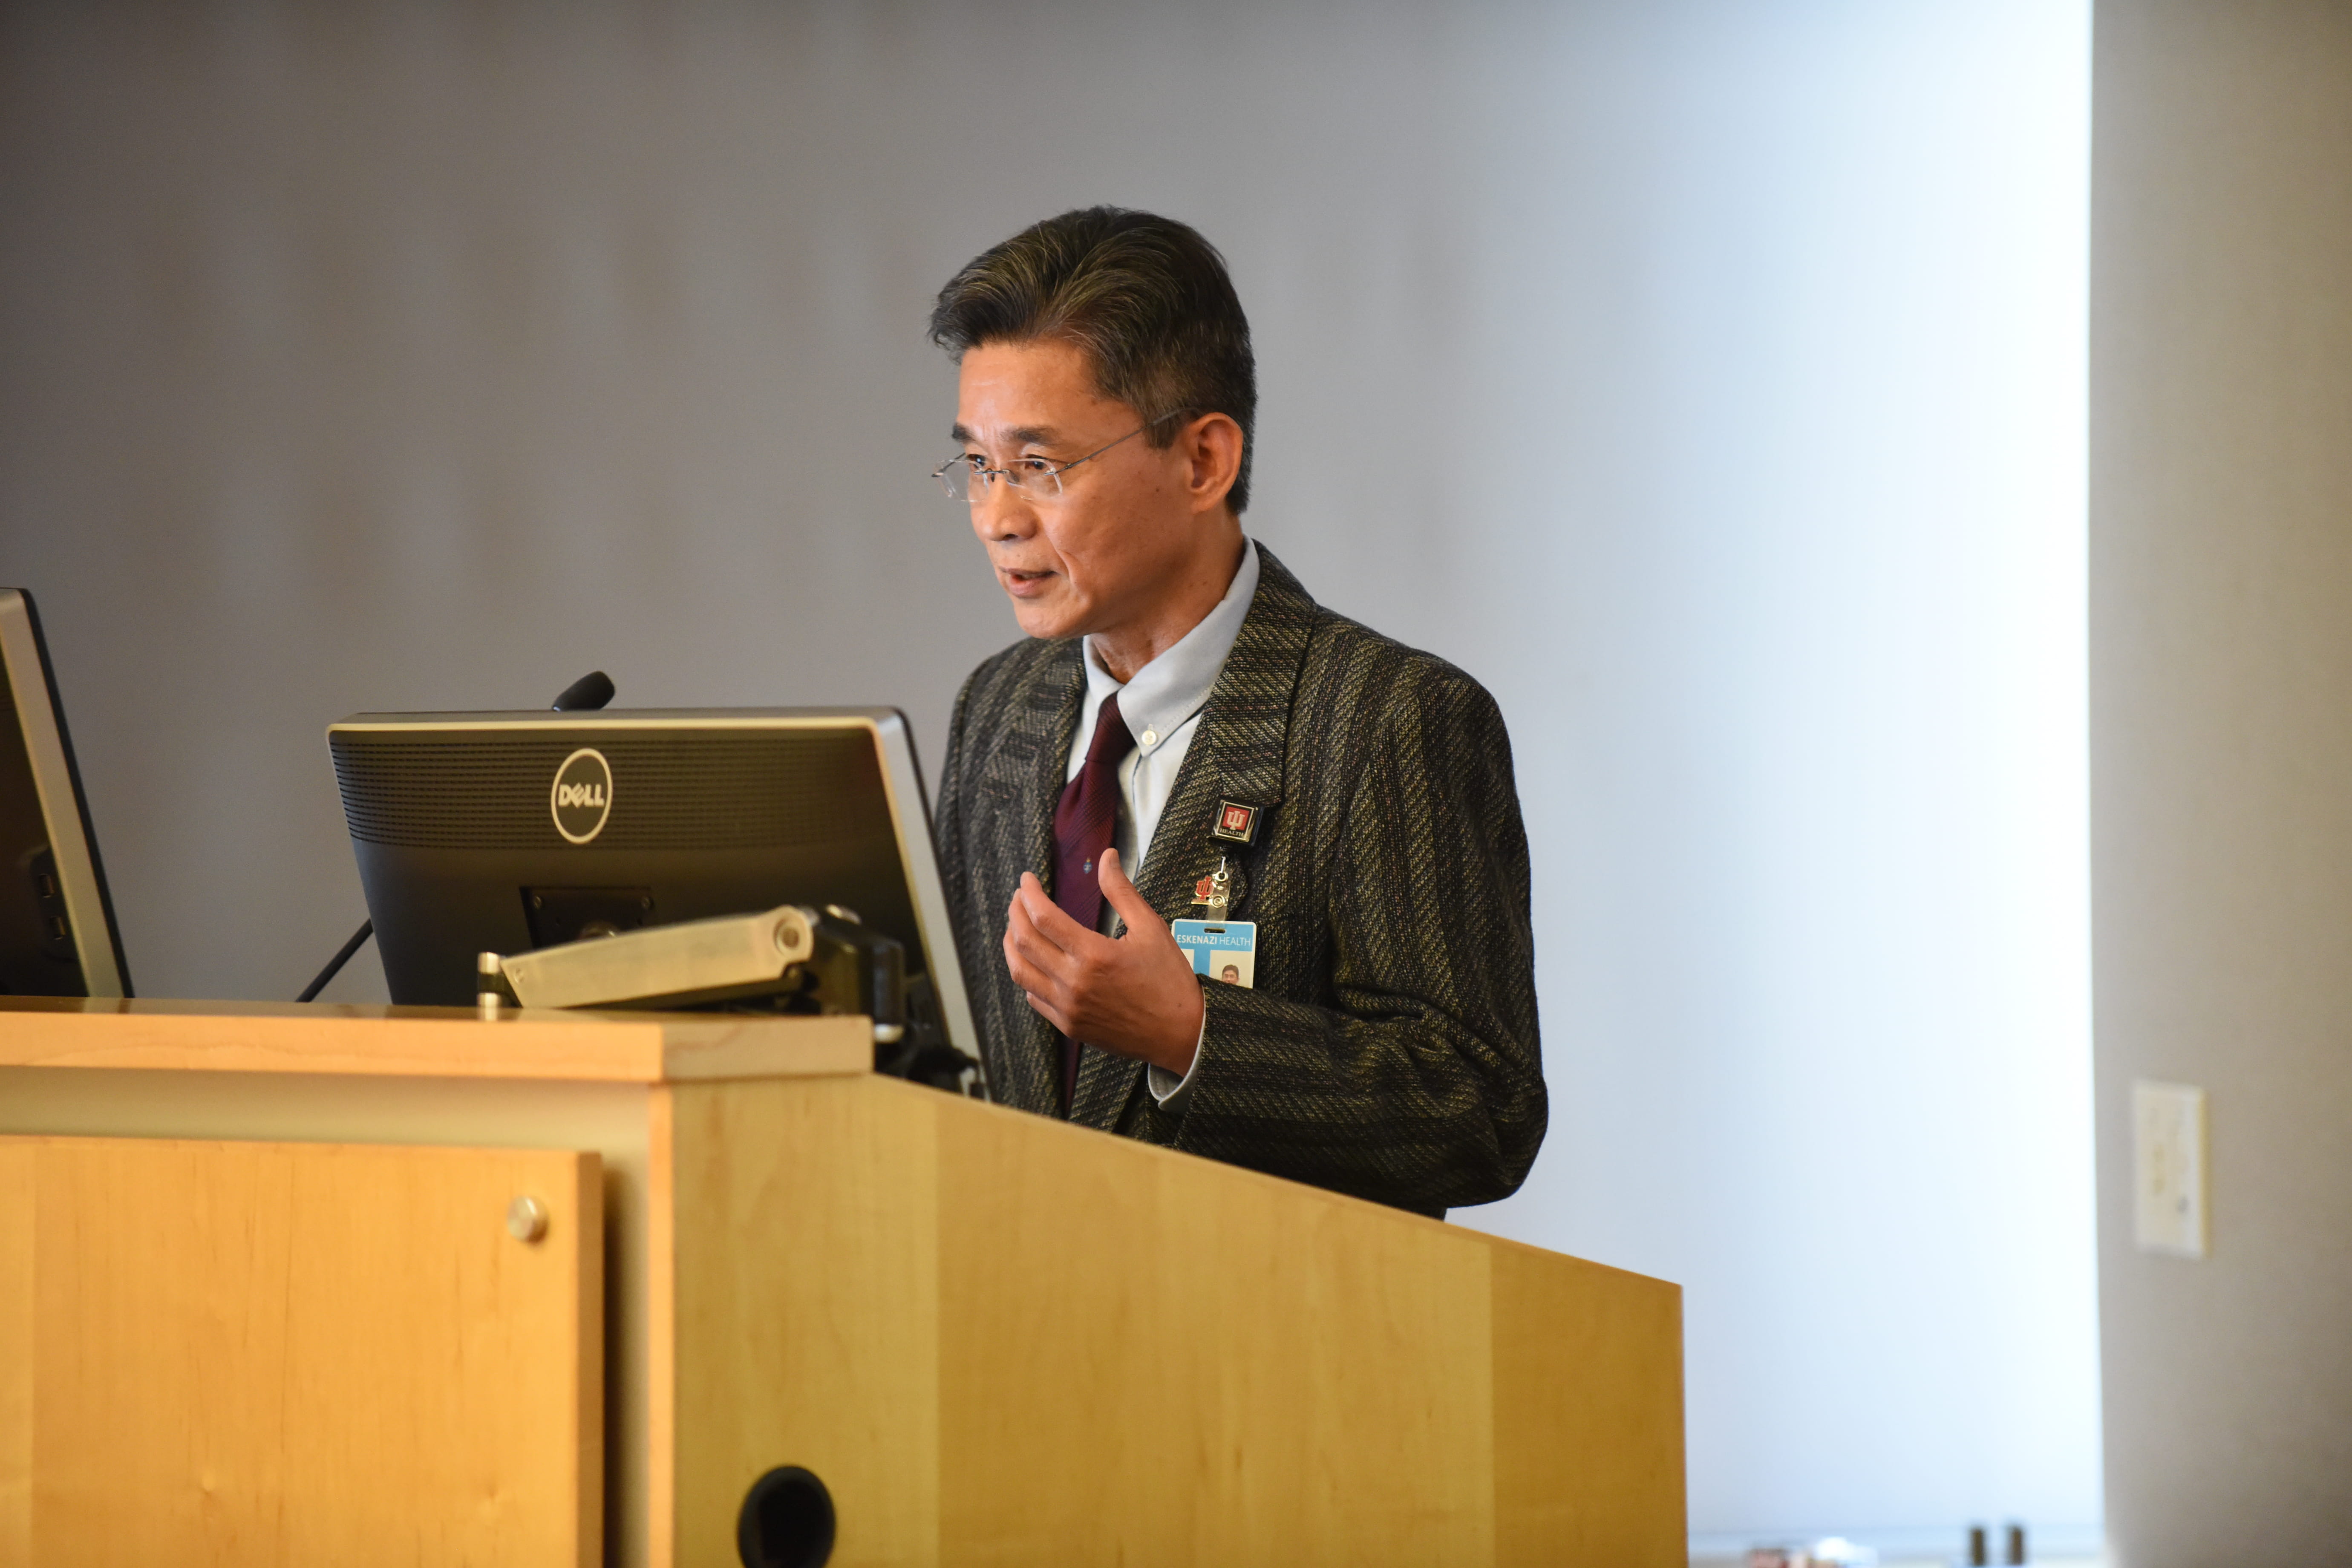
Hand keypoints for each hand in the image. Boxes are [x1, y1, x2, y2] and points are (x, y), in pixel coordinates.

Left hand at [1002, 847, 1203, 1075]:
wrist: (1181, 1034)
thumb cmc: (1169, 980)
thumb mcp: (1150, 928)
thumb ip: (1122, 891)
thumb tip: (1106, 856)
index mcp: (1093, 955)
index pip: (1043, 917)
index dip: (1029, 893)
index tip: (1027, 880)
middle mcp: (1074, 983)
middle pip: (1024, 941)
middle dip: (1015, 913)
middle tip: (1019, 897)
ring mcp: (1067, 1008)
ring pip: (1020, 972)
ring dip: (1012, 944)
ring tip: (1016, 926)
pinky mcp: (1068, 1026)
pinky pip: (1033, 997)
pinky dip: (1027, 975)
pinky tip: (1034, 961)